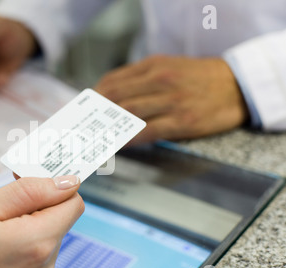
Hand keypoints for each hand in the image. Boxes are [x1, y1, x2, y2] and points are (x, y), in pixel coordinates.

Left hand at [95, 55, 248, 143]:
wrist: (237, 87)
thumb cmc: (199, 78)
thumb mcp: (170, 66)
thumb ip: (141, 78)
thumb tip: (112, 95)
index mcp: (154, 66)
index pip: (113, 81)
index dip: (95, 97)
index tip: (87, 109)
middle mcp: (160, 80)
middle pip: (116, 97)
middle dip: (97, 114)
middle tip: (86, 126)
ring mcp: (171, 101)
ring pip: (129, 114)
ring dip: (110, 128)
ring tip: (97, 137)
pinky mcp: (182, 121)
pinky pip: (147, 132)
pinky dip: (129, 139)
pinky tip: (119, 144)